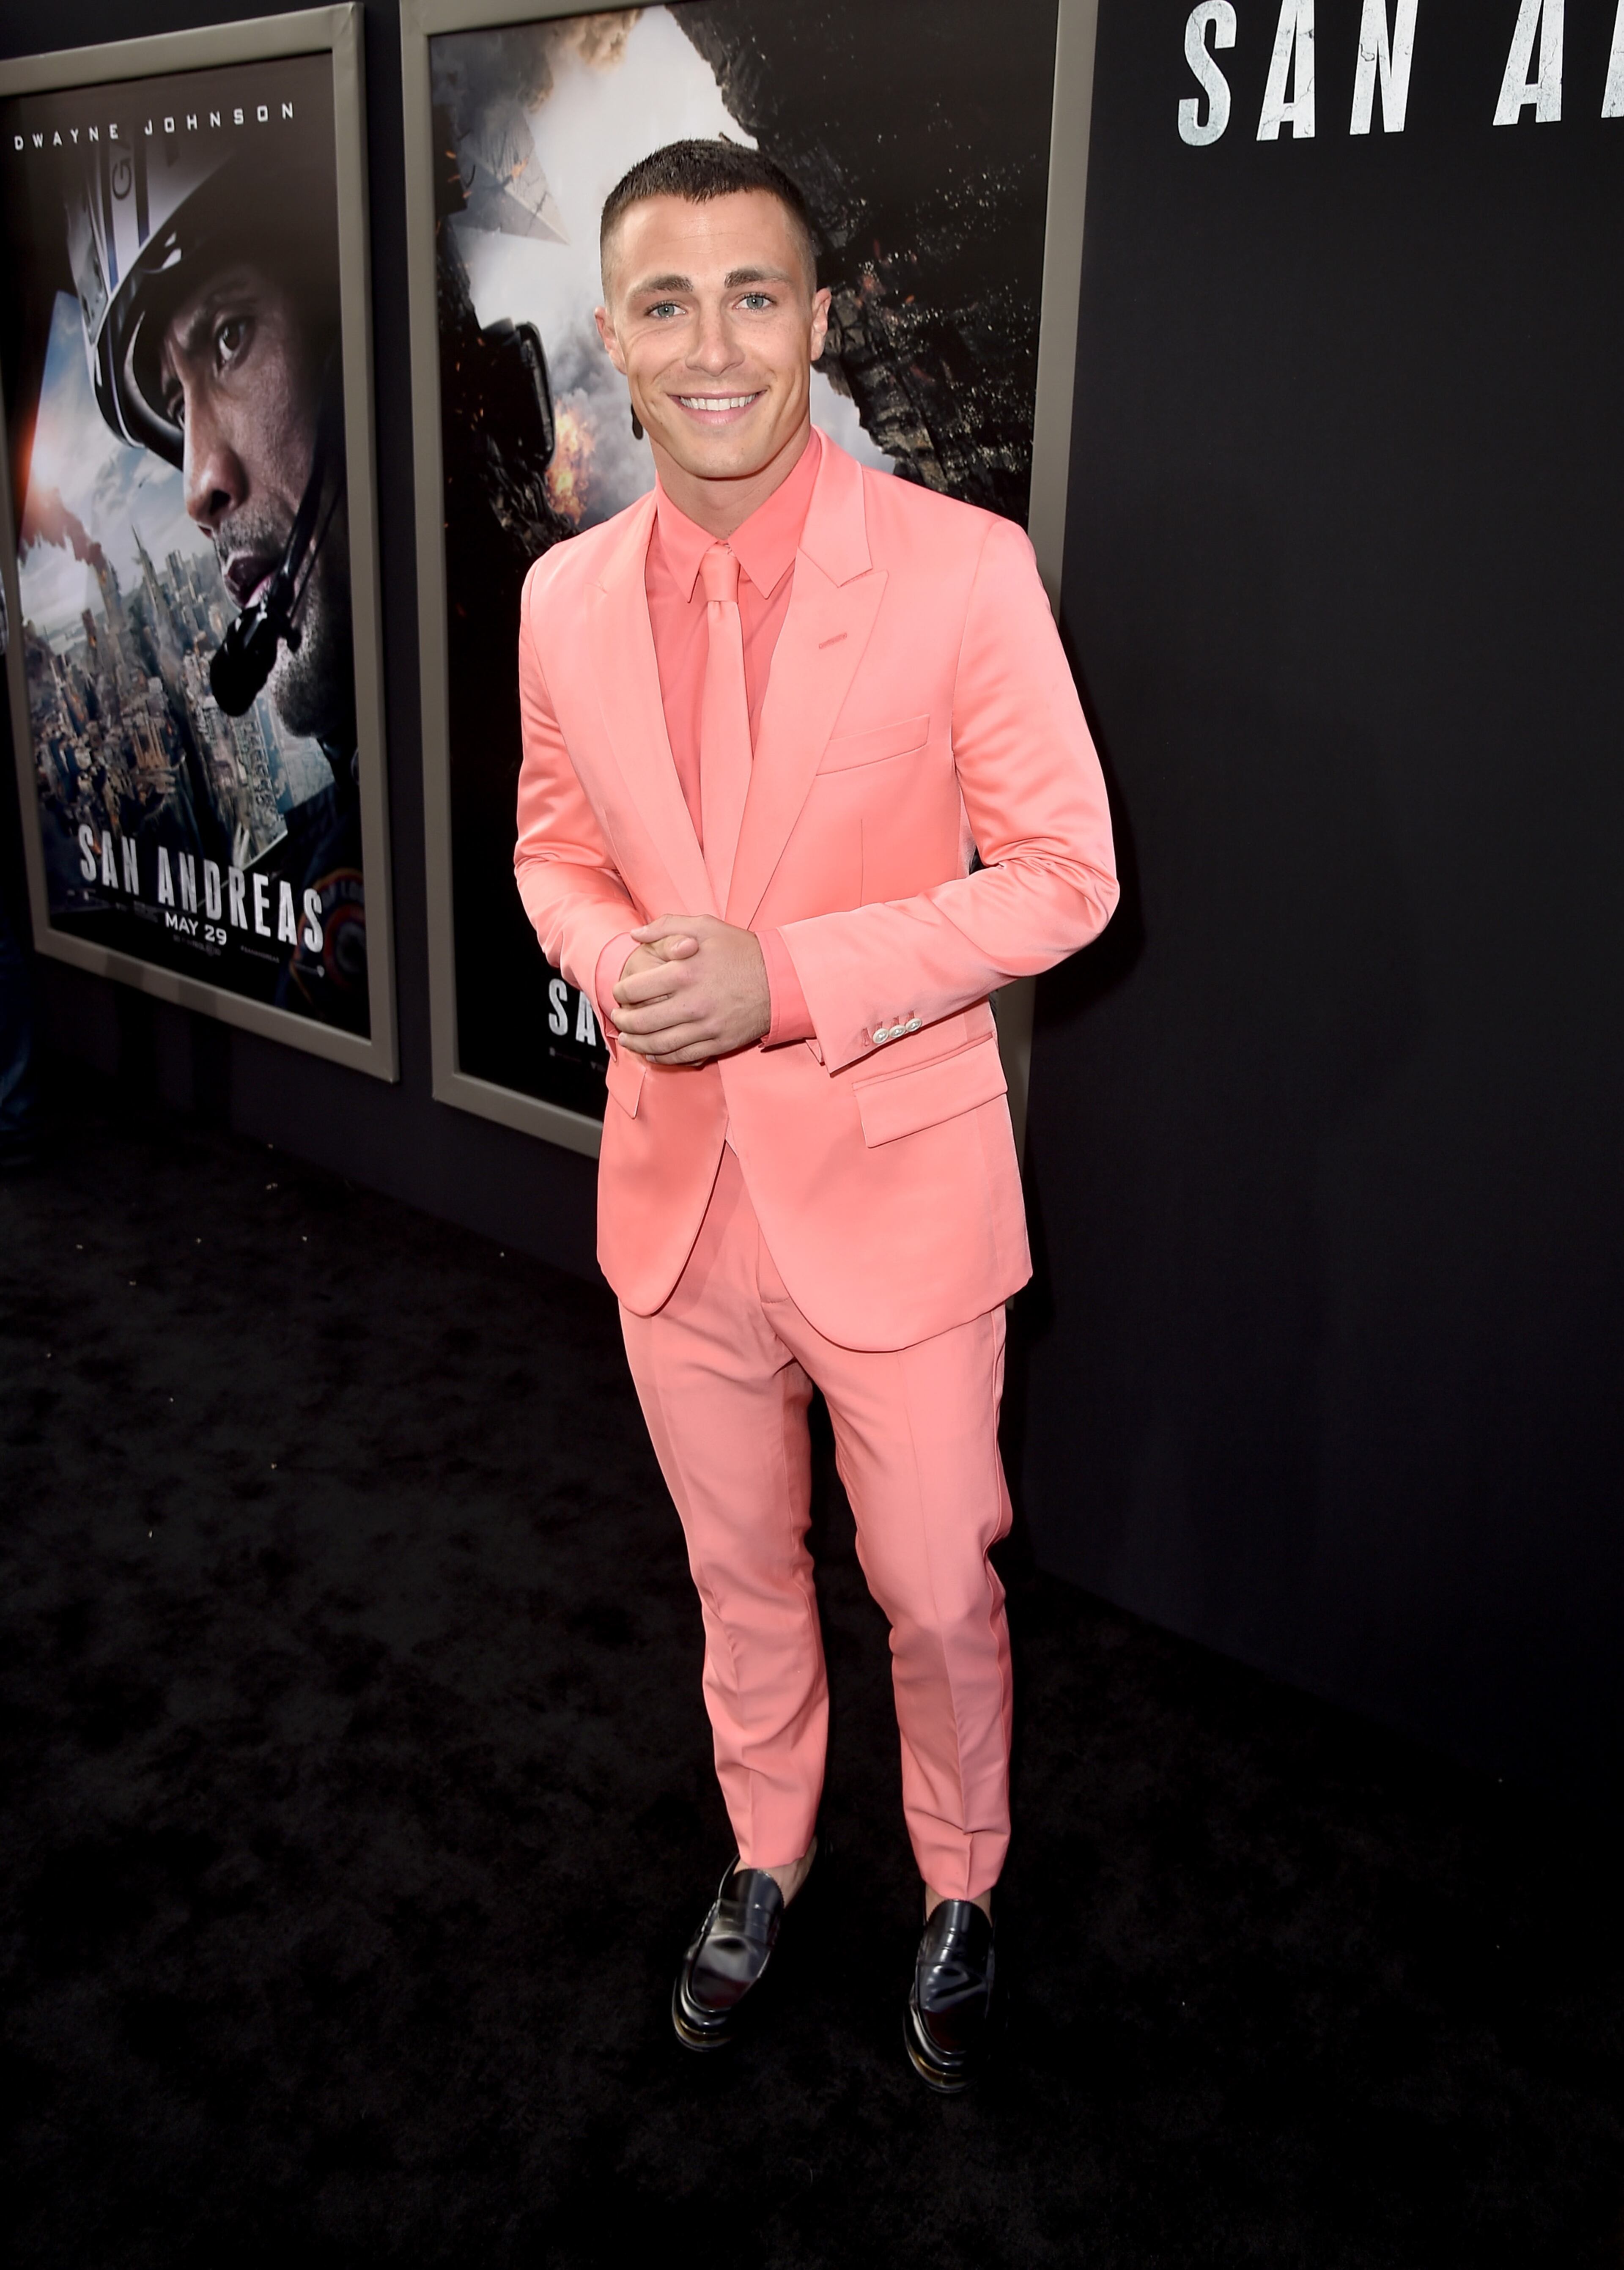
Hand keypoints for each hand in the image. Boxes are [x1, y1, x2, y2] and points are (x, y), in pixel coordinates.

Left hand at [612, 913, 770, 1064]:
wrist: (781, 980)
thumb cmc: (742, 951)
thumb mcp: (705, 926)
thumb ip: (666, 926)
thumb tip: (635, 935)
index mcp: (684, 972)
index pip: (636, 989)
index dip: (621, 992)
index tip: (619, 992)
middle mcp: (692, 1003)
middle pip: (641, 1021)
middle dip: (623, 1020)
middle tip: (617, 1016)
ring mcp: (705, 1027)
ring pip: (658, 1044)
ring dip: (636, 1043)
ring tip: (626, 1037)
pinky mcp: (717, 1043)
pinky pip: (681, 1057)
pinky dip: (660, 1058)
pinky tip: (651, 1052)